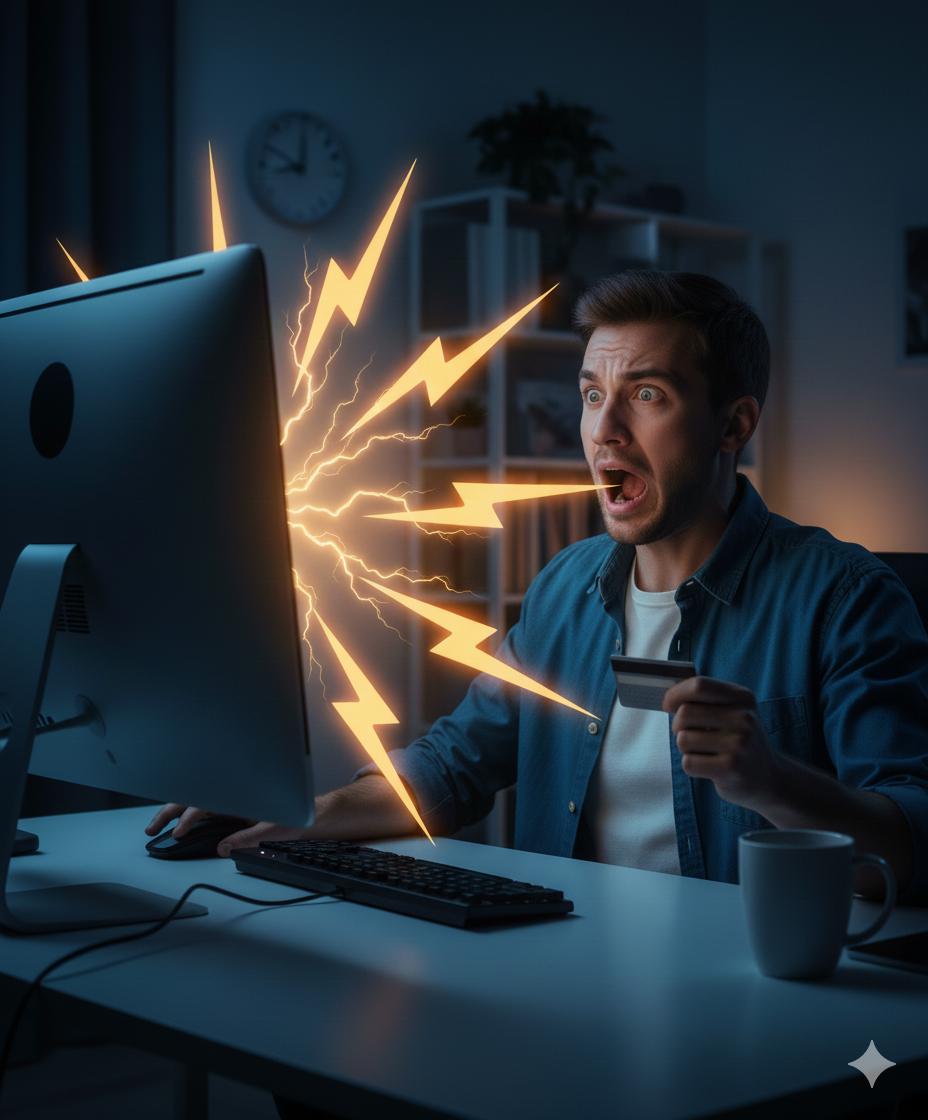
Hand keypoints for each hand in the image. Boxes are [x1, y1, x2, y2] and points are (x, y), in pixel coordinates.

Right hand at [144, 803, 308, 856]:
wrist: (312, 812)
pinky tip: (176, 825)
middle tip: (151, 829)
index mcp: (240, 793)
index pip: (204, 802)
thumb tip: (223, 849)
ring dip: (173, 812)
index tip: (178, 832)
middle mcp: (232, 792)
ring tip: (156, 827)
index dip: (189, 817)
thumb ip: (248, 838)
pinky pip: (203, 807)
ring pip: (194, 800)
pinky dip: (185, 814)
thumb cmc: (297, 815)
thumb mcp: (274, 827)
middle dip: (168, 811)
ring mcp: (230, 798)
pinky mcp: (231, 806)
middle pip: (193, 797)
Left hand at [661, 676, 783, 813]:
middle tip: (692, 735)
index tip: (668, 704)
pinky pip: (688, 762)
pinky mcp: (730, 768)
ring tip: (706, 753)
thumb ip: (706, 701)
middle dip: (678, 726)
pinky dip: (692, 766)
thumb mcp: (734, 713)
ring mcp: (738, 744)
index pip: (699, 685)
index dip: (676, 694)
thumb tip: (669, 699)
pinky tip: (710, 767)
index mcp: (743, 698)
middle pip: (685, 713)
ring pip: (683, 740)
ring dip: (687, 749)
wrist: (771, 779)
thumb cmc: (742, 742)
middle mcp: (744, 718)